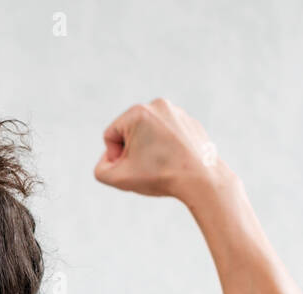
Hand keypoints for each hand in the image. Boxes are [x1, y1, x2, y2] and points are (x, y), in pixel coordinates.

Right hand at [93, 99, 229, 205]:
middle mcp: (157, 105)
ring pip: (149, 133)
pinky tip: (173, 161)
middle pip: (130, 131)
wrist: (201, 179)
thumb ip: (100, 170)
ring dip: (148, 148)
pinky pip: (167, 134)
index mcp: (137, 112)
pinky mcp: (189, 121)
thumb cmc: (160, 176)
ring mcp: (176, 111)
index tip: (131, 168)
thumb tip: (108, 160)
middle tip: (146, 168)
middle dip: (132, 150)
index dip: (115, 157)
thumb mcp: (118, 179)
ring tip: (161, 165)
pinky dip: (166, 147)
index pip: (110, 135)